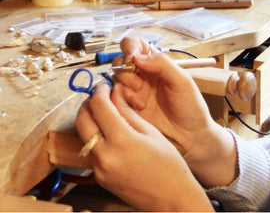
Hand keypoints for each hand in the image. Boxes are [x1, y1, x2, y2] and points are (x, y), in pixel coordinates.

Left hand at [75, 83, 212, 211]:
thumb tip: (115, 95)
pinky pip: (91, 151)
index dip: (100, 92)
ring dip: (90, 120)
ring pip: (83, 136)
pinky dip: (95, 137)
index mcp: (121, 140)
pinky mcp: (100, 178)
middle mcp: (105, 156)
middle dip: (89, 104)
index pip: (99, 107)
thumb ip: (128, 113)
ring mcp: (100, 169)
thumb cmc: (169, 166)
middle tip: (100, 96)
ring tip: (106, 112)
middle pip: (83, 121)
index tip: (104, 85)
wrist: (171, 199)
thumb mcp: (151, 132)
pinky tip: (109, 132)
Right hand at [111, 37, 237, 187]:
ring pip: (114, 80)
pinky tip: (138, 109)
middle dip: (125, 71)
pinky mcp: (127, 109)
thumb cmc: (190, 107)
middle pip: (119, 62)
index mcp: (155, 64)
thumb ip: (162, 65)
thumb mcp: (182, 81)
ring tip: (142, 101)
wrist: (190, 136)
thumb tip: (138, 57)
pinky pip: (113, 99)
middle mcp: (141, 75)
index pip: (135, 46)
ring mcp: (133, 92)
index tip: (132, 58)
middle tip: (139, 85)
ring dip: (124, 88)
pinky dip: (121, 101)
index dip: (130, 47)